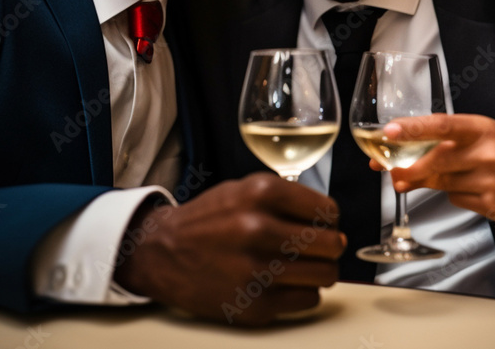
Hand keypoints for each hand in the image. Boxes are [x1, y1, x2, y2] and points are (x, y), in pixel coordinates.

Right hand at [115, 173, 345, 325]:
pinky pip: (308, 300)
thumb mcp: (244, 189)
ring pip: (325, 275)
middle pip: (332, 245)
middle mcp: (259, 229)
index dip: (329, 219)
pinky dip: (302, 293)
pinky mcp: (254, 305)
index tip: (323, 224)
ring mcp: (257, 270)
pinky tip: (282, 283)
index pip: (328, 211)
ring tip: (302, 266)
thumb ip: (288, 199)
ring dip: (319, 271)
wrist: (162, 253)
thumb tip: (331, 222)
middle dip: (330, 246)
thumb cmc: (209, 220)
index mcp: (261, 194)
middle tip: (319, 247)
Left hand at [384, 114, 494, 239]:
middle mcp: (487, 152)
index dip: (412, 128)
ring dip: (426, 182)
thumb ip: (450, 143)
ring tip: (420, 179)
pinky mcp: (492, 205)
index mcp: (483, 128)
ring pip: (442, 183)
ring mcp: (490, 180)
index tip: (389, 132)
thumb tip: (406, 153)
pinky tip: (469, 190)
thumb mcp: (487, 138)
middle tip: (390, 170)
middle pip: (436, 160)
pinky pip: (457, 200)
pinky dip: (454, 195)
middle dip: (408, 167)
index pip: (442, 124)